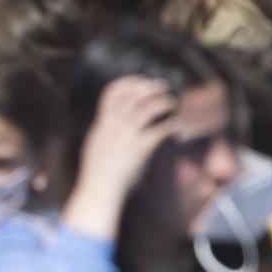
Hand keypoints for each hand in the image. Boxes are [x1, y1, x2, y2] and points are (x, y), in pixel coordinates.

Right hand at [63, 75, 177, 239]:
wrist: (100, 190)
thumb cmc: (97, 172)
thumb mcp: (95, 144)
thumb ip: (103, 130)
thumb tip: (109, 120)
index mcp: (102, 123)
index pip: (112, 92)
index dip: (128, 83)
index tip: (141, 81)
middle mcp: (114, 125)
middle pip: (133, 96)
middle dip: (149, 87)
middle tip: (162, 87)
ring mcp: (127, 136)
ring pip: (147, 108)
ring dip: (162, 102)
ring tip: (171, 103)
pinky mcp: (140, 149)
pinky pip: (159, 130)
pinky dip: (170, 125)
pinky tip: (176, 126)